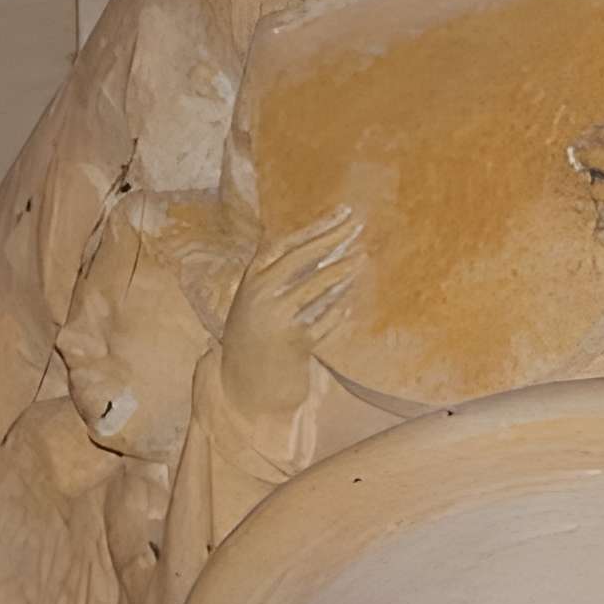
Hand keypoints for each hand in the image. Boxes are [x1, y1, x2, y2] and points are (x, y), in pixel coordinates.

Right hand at [223, 204, 360, 418]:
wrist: (241, 389)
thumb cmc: (254, 343)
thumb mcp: (257, 305)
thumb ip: (279, 278)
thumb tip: (323, 248)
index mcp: (249, 282)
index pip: (285, 244)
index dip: (315, 227)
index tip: (341, 214)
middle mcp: (259, 296)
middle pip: (302, 258)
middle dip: (332, 238)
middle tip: (358, 226)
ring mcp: (276, 319)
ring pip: (316, 286)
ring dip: (342, 271)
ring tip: (362, 257)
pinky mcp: (295, 343)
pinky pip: (325, 319)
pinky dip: (338, 310)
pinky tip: (349, 302)